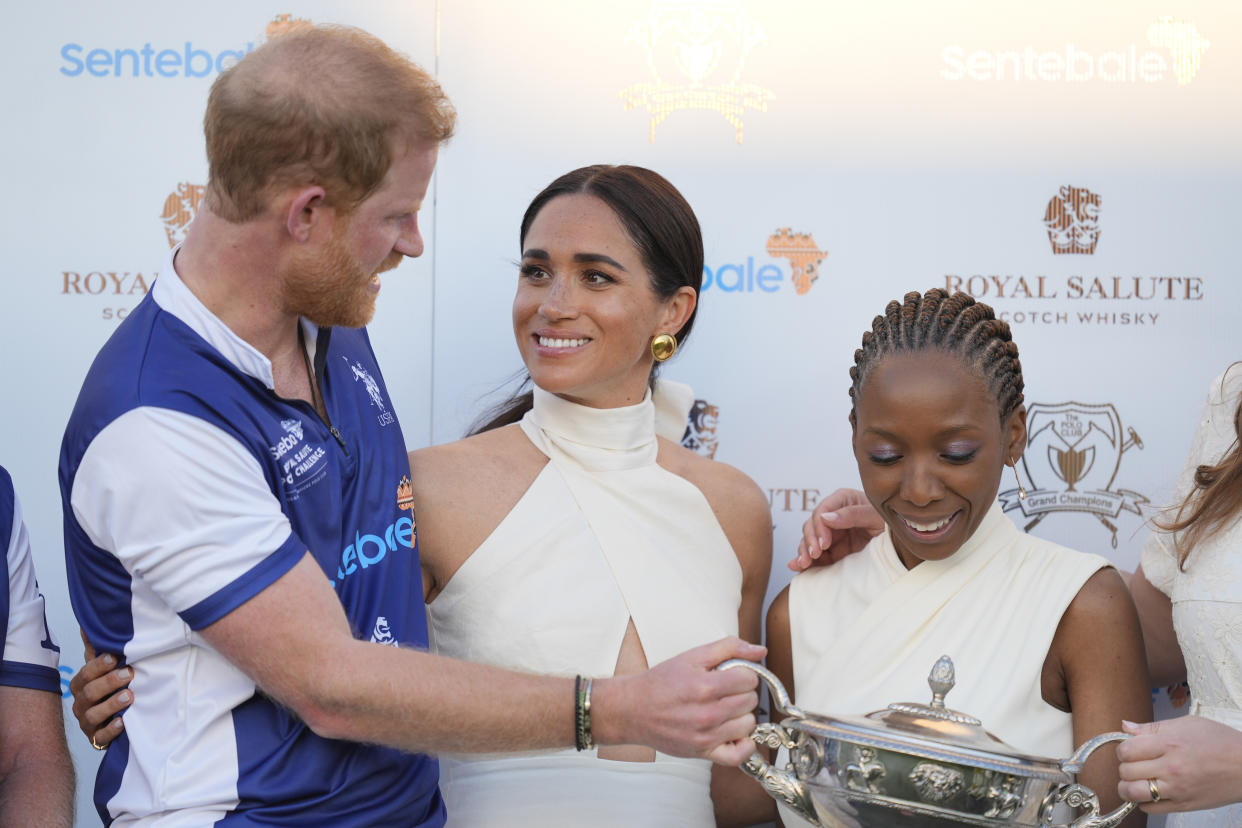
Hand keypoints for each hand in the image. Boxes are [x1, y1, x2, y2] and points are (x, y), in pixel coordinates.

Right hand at [70, 631, 131, 748]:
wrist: (112, 720)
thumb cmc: (108, 689)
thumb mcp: (103, 669)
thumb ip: (96, 650)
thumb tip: (87, 625)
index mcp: (81, 685)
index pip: (85, 674)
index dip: (98, 666)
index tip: (115, 657)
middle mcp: (81, 704)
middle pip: (89, 693)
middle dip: (109, 682)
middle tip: (129, 673)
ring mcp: (87, 723)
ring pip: (93, 715)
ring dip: (111, 705)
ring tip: (129, 696)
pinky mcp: (96, 739)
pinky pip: (100, 738)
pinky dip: (111, 730)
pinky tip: (123, 723)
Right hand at [599, 637, 765, 765]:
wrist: (632, 709)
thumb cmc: (660, 683)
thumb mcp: (692, 656)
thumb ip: (728, 648)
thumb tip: (759, 650)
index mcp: (704, 686)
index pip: (749, 679)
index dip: (743, 674)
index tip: (732, 675)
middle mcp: (707, 713)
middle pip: (750, 701)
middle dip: (742, 692)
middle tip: (726, 690)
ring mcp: (705, 735)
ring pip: (748, 724)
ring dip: (741, 715)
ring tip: (726, 708)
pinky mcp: (702, 752)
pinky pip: (738, 755)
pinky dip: (744, 744)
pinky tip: (734, 732)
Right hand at [789, 488, 883, 571]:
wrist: (901, 543)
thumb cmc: (890, 522)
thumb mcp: (875, 516)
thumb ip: (852, 515)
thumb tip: (825, 517)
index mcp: (842, 500)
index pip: (822, 510)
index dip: (819, 527)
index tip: (824, 543)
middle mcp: (833, 516)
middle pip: (811, 525)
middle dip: (810, 541)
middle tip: (814, 555)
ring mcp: (831, 534)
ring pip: (809, 540)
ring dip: (804, 551)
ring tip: (803, 564)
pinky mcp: (831, 550)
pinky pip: (814, 554)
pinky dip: (804, 560)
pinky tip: (795, 566)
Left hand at [1117, 717, 1241, 812]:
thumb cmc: (1221, 742)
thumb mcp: (1187, 724)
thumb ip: (1152, 727)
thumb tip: (1125, 726)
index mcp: (1169, 744)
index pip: (1126, 750)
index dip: (1122, 750)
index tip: (1129, 749)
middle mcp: (1171, 768)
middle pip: (1126, 771)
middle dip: (1124, 767)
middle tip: (1133, 764)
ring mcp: (1177, 789)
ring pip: (1133, 793)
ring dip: (1127, 787)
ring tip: (1134, 780)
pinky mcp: (1184, 805)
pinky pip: (1151, 809)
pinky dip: (1143, 802)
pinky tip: (1150, 792)